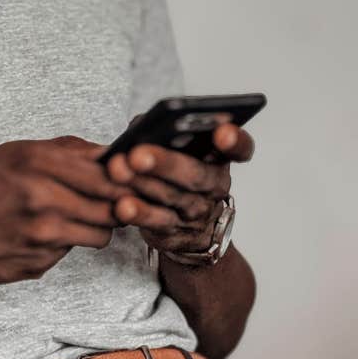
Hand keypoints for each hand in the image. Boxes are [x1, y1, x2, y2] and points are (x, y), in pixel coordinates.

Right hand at [0, 135, 126, 284]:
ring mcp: (43, 234)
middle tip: (106, 201)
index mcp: (39, 161)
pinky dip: (65, 244)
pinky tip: (39, 235)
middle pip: (113, 205)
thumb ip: (64, 151)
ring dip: (94, 227)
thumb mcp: (13, 152)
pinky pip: (72, 251)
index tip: (124, 179)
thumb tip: (110, 153)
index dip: (125, 177)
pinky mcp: (40, 262)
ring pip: (101, 233)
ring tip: (70, 218)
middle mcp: (44, 197)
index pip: (111, 171)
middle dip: (115, 204)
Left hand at [104, 123, 254, 259]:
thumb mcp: (180, 151)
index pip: (239, 148)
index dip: (234, 141)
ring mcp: (197, 212)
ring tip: (118, 171)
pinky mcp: (177, 233)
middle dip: (164, 163)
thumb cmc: (178, 175)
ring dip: (142, 185)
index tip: (222, 133)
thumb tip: (140, 125)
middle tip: (137, 155)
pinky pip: (157, 223)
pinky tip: (121, 205)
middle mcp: (214, 185)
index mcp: (218, 157)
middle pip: (194, 174)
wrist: (190, 228)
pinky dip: (139, 213)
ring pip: (171, 197)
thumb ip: (163, 133)